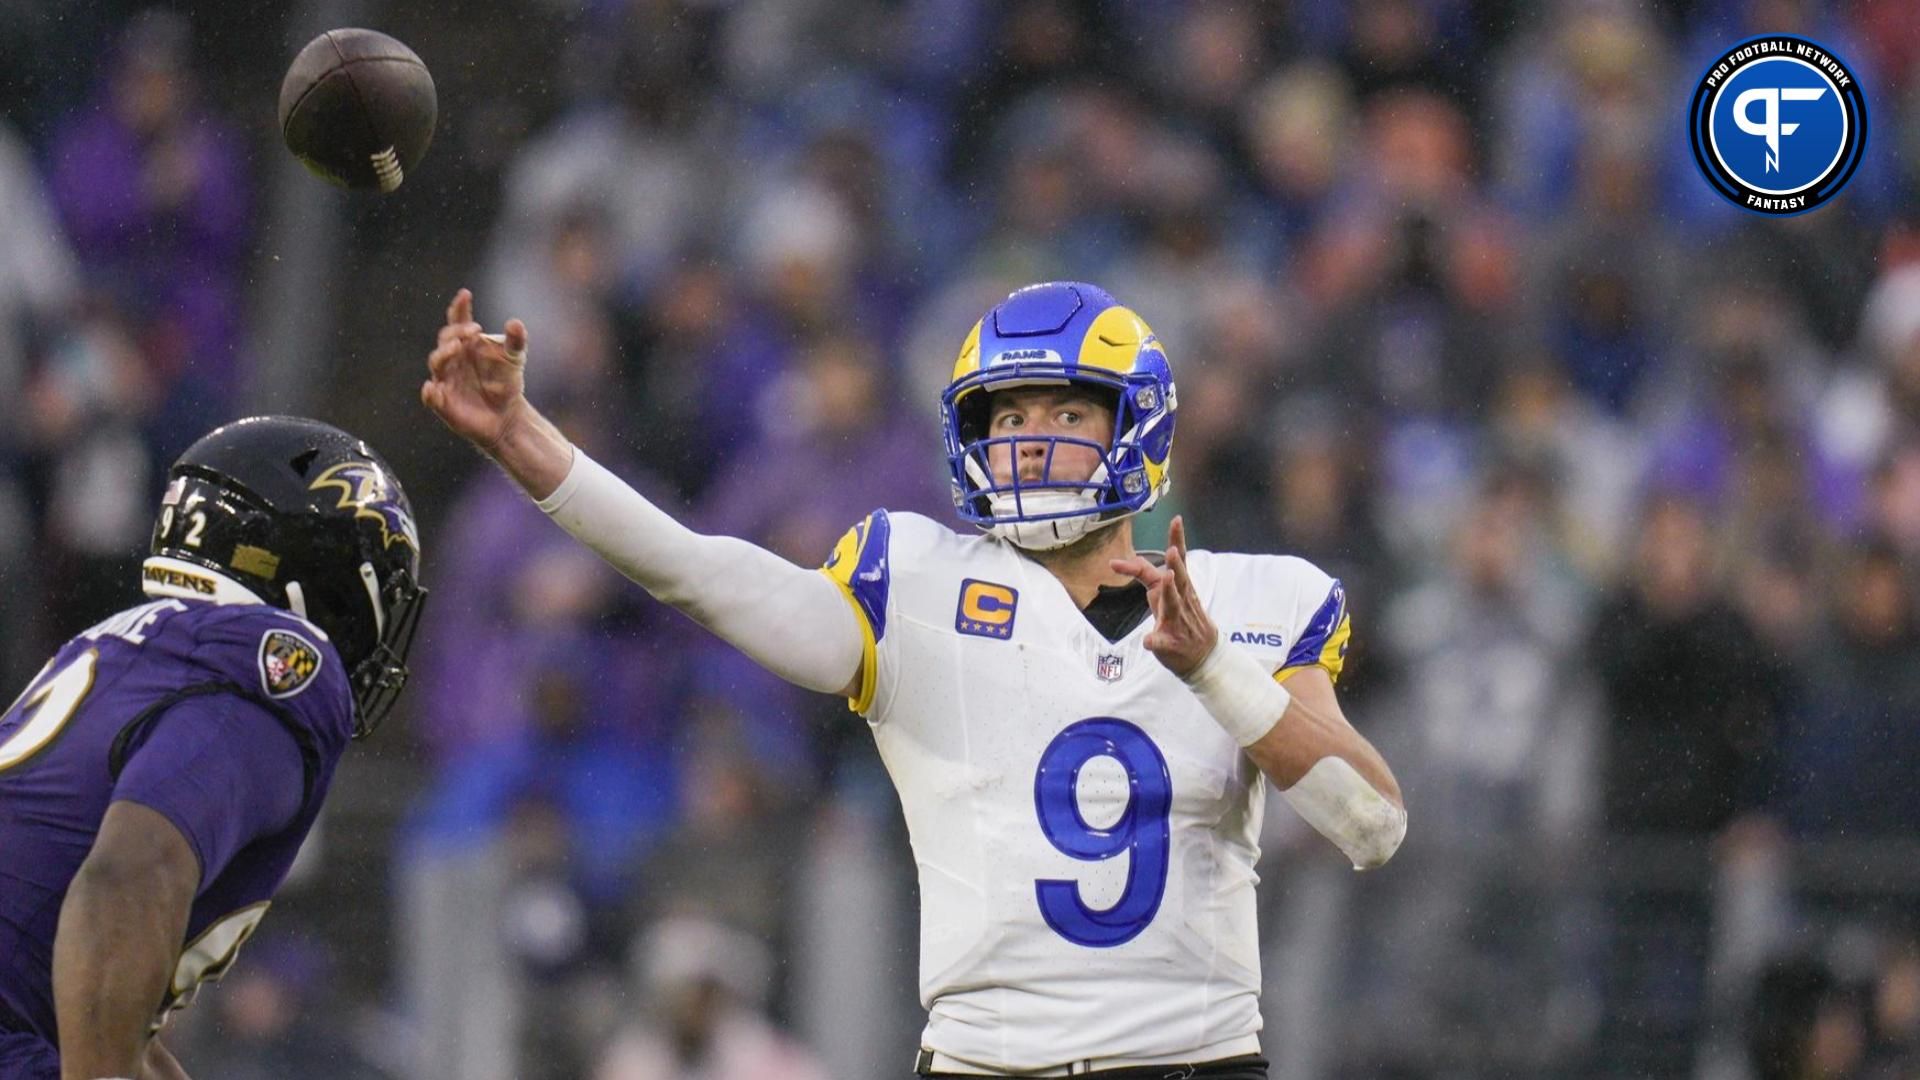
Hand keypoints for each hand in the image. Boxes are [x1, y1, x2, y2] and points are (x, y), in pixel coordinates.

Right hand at [421, 289, 531, 455]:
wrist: (507, 415)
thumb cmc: (506, 381)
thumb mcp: (515, 358)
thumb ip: (516, 340)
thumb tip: (514, 323)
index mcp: (466, 343)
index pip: (457, 320)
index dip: (459, 307)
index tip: (465, 295)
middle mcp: (452, 358)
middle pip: (445, 339)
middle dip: (456, 332)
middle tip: (473, 331)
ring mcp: (446, 379)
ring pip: (436, 362)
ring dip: (444, 353)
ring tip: (457, 347)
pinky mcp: (443, 403)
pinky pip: (431, 396)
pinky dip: (430, 392)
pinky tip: (434, 388)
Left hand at [1111, 516, 1217, 677]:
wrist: (1204, 655)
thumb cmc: (1185, 621)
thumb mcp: (1169, 595)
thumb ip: (1152, 578)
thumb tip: (1137, 560)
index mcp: (1179, 588)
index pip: (1177, 561)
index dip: (1176, 540)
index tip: (1177, 519)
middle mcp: (1180, 600)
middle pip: (1179, 578)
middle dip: (1176, 564)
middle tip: (1174, 551)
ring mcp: (1177, 621)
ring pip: (1173, 604)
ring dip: (1170, 591)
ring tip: (1167, 578)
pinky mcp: (1172, 642)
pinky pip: (1162, 640)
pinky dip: (1155, 640)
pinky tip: (1148, 641)